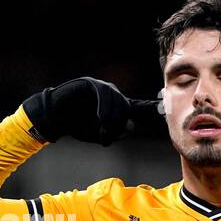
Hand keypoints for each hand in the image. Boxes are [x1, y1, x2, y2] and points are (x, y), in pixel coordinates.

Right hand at [22, 77, 164, 145]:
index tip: (166, 110)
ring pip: (117, 103)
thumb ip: (117, 132)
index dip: (153, 109)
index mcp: (118, 107)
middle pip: (127, 109)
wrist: (54, 117)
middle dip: (119, 125)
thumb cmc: (77, 126)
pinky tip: (99, 117)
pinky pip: (103, 95)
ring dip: (111, 120)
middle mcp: (113, 96)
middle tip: (106, 136)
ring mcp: (102, 88)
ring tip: (101, 130)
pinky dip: (103, 108)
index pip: (140, 108)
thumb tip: (132, 127)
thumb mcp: (101, 134)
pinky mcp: (90, 84)